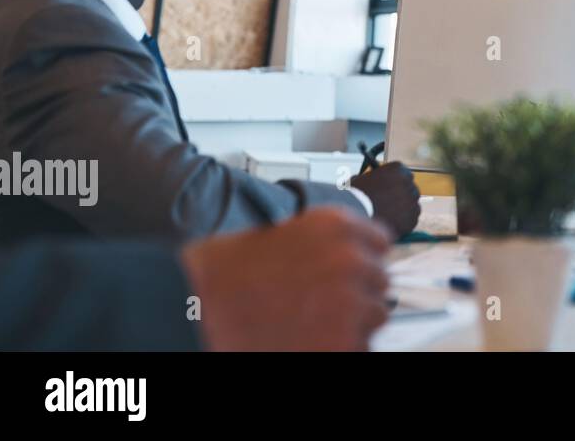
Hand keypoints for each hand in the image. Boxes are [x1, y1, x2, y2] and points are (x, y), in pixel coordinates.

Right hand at [180, 207, 391, 350]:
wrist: (194, 312)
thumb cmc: (225, 275)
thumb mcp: (283, 235)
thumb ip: (325, 244)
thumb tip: (353, 259)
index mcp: (337, 225)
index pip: (381, 241)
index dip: (363, 258)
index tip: (351, 272)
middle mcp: (351, 259)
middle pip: (379, 280)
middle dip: (357, 292)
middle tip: (322, 304)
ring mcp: (351, 302)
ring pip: (374, 316)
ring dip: (351, 322)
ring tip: (310, 325)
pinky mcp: (344, 342)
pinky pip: (359, 347)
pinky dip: (339, 347)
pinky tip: (306, 342)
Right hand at [350, 162, 419, 237]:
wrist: (355, 216)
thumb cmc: (354, 196)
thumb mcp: (361, 178)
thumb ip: (373, 178)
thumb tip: (372, 181)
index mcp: (398, 169)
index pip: (404, 174)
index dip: (396, 182)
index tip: (390, 188)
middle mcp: (409, 183)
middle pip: (410, 189)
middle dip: (401, 196)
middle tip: (389, 203)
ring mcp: (412, 202)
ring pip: (412, 205)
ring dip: (403, 210)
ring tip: (387, 216)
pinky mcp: (412, 219)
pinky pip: (411, 220)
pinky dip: (404, 223)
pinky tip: (390, 224)